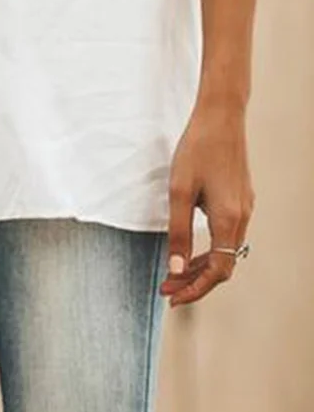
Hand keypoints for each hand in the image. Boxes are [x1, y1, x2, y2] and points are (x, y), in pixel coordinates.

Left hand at [160, 95, 254, 306]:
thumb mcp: (179, 191)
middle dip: (195, 280)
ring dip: (201, 264)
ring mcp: (245, 207)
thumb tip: (175, 268)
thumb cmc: (197, 149)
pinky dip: (210, 247)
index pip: (217, 271)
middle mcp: (242, 217)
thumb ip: (178, 232)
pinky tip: (190, 244)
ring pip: (226, 250)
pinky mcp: (241, 197)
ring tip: (174, 270)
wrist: (221, 116)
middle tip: (167, 287)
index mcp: (228, 220)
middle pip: (223, 265)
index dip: (194, 288)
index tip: (171, 295)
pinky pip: (228, 234)